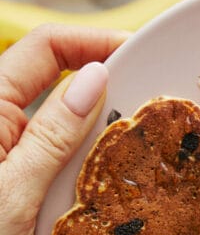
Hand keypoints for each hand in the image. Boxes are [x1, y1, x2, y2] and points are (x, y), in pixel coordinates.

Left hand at [0, 24, 126, 234]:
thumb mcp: (15, 192)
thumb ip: (53, 134)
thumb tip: (95, 78)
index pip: (44, 51)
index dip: (91, 42)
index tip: (136, 52)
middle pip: (56, 77)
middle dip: (105, 79)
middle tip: (150, 97)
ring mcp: (11, 153)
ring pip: (64, 118)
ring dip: (102, 121)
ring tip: (143, 134)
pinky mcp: (22, 179)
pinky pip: (63, 152)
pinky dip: (92, 154)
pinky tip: (117, 168)